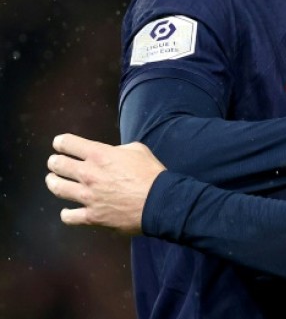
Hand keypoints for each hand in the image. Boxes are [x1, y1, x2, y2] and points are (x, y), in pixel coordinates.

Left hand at [45, 133, 166, 234]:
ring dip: (53, 182)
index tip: (61, 145)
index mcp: (99, 154)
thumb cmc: (151, 174)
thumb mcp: (138, 150)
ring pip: (56, 188)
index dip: (61, 142)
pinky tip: (69, 211)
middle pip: (57, 164)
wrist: (159, 201)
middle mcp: (88, 174)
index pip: (66, 143)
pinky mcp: (91, 216)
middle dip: (54, 162)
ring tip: (54, 181)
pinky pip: (68, 216)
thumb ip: (118, 150)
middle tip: (56, 163)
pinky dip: (67, 213)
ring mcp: (87, 196)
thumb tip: (111, 153)